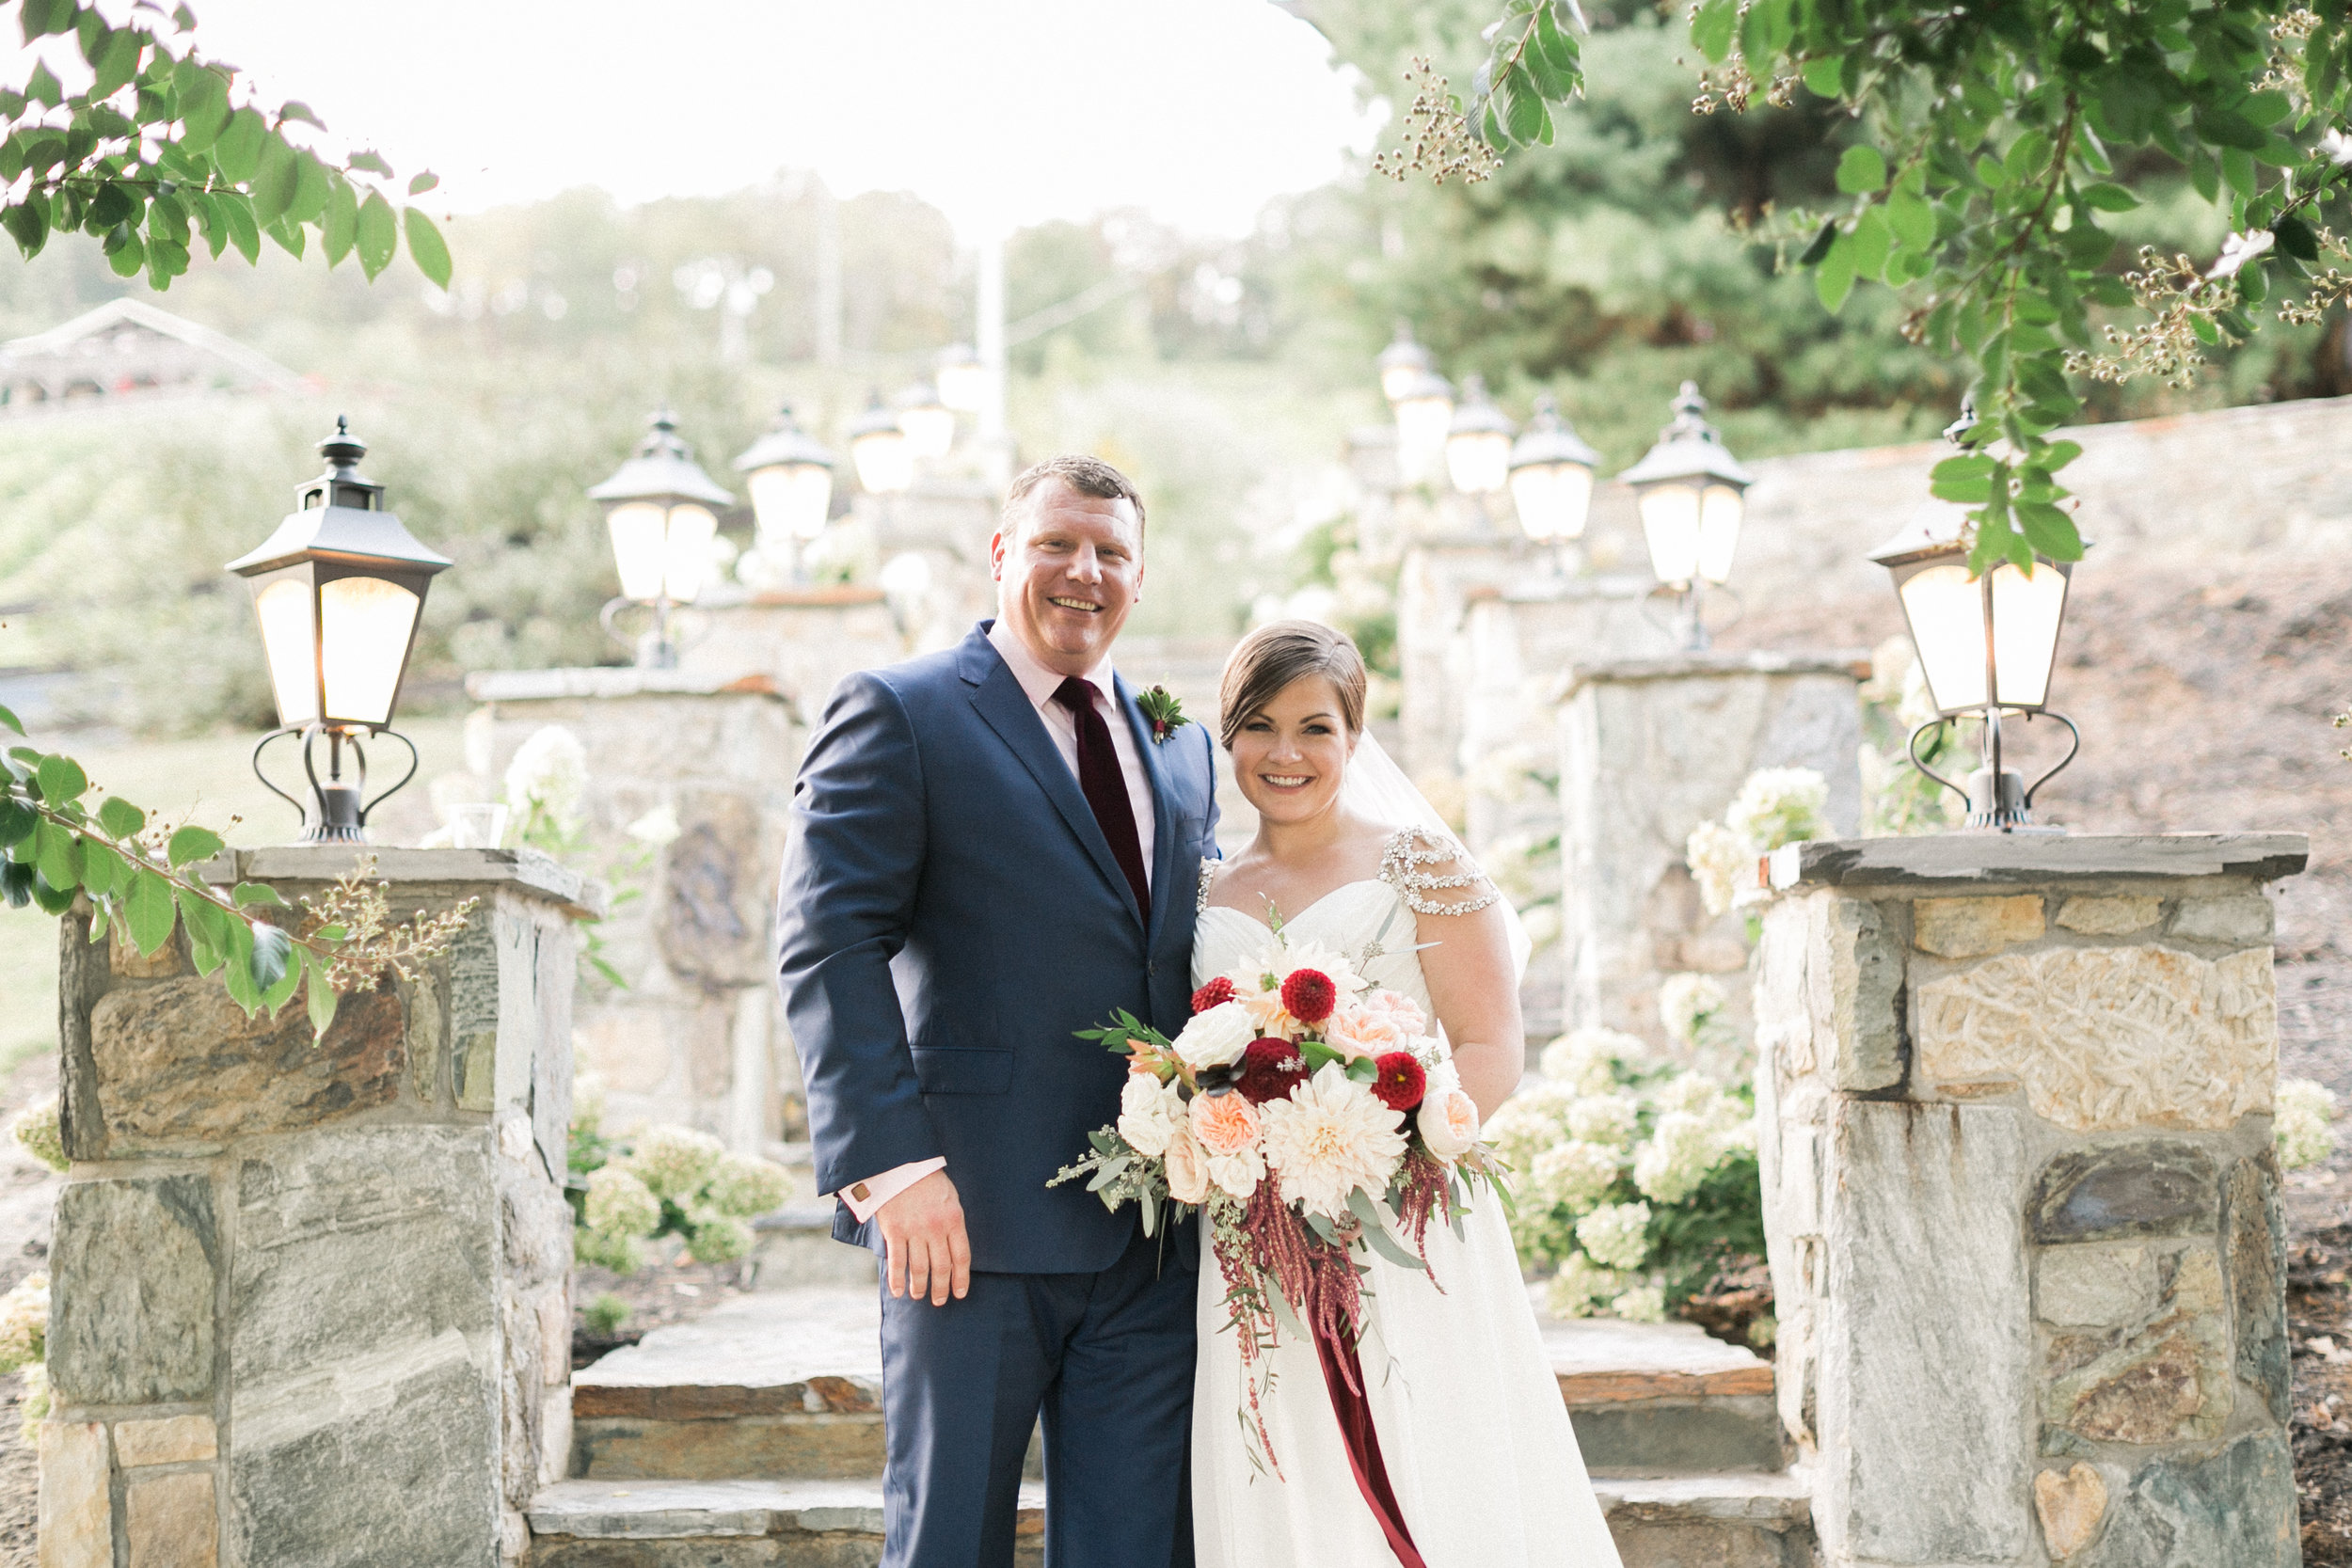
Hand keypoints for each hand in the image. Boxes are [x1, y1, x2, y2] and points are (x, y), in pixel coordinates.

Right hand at [876, 1169, 970, 1305]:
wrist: (900, 1163)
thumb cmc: (927, 1179)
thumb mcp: (950, 1197)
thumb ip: (952, 1222)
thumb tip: (953, 1246)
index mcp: (954, 1219)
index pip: (961, 1257)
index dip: (961, 1278)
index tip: (960, 1293)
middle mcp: (936, 1228)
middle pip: (941, 1267)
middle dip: (941, 1288)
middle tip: (940, 1301)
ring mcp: (914, 1230)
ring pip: (920, 1268)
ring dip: (920, 1287)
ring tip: (919, 1296)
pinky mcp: (894, 1230)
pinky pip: (897, 1262)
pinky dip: (897, 1280)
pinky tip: (898, 1291)